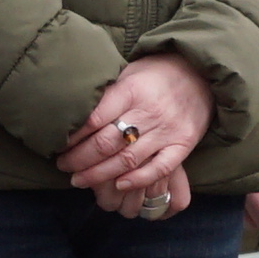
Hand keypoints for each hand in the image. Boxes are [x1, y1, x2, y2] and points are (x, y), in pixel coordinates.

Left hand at [62, 53, 217, 216]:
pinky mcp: (183, 144)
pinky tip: (118, 185)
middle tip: (63, 166)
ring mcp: (167, 130)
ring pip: (128, 159)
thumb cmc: (156, 74)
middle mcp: (149, 111)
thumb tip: (72, 112)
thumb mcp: (128, 72)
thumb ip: (106, 93)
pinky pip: (159, 168)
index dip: (73, 136)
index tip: (58, 145)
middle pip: (107, 143)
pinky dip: (138, 180)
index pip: (95, 118)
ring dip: (99, 174)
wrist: (200, 73)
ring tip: (79, 180)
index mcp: (131, 90)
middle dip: (79, 159)